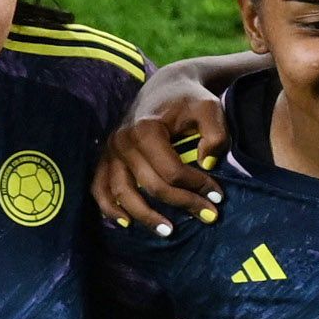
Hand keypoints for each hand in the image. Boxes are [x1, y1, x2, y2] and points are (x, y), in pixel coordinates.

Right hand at [94, 81, 228, 230]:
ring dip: (145, 216)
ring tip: (169, 232)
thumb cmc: (190, 100)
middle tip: (210, 216)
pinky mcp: (106, 157)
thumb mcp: (209, 108)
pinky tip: (126, 223)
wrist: (166, 87)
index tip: (219, 195)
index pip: (172, 171)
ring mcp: (111, 150)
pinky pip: (100, 187)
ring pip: (123, 192)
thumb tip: (207, 163)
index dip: (197, 187)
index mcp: (146, 128)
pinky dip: (109, 207)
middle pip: (151, 185)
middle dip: (183, 204)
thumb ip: (215, 133)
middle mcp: (123, 140)